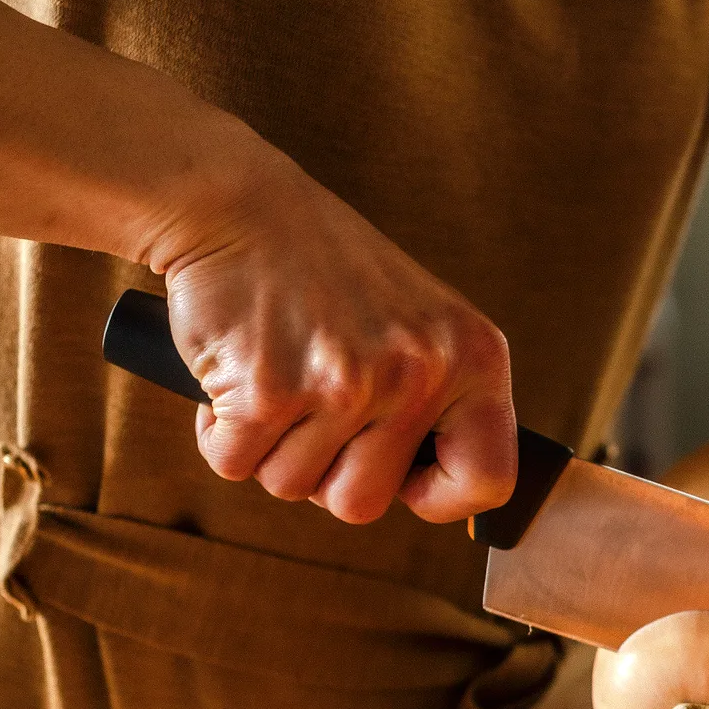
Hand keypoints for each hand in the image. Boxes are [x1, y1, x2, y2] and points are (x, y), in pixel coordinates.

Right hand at [153, 143, 515, 525]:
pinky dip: (220, 433)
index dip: (439, 497)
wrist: (238, 203)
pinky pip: (235, 464)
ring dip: (270, 448)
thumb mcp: (421, 323)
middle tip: (311, 411)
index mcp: (474, 356)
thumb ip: (440, 400)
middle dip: (323, 474)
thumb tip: (438, 494)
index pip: (488, 479)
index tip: (405, 481)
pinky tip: (235, 375)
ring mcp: (346, 382)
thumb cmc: (324, 269)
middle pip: (363, 504)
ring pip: (294, 487)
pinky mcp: (269, 389)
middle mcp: (419, 371)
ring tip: (277, 377)